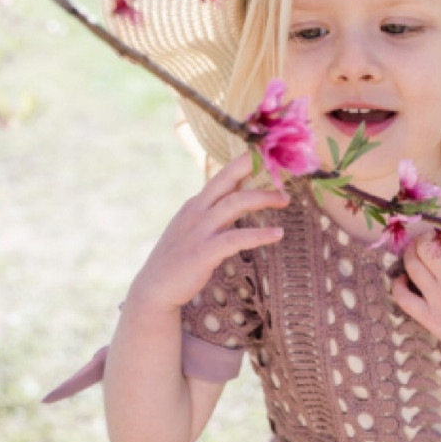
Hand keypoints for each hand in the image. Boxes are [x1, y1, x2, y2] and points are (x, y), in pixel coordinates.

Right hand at [127, 151, 289, 313]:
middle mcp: (196, 211)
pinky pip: (237, 238)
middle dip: (249, 167)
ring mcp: (200, 230)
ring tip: (285, 198)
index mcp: (195, 205)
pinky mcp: (205, 252)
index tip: (261, 155)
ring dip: (262, 198)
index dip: (240, 164)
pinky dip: (259, 234)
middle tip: (276, 161)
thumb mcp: (192, 228)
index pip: (220, 177)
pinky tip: (278, 234)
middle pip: (225, 180)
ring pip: (235, 204)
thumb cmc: (178, 258)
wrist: (156, 286)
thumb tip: (235, 199)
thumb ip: (211, 213)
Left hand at [391, 227, 440, 367]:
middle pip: (426, 249)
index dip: (439, 233)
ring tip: (413, 253)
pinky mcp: (430, 319)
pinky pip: (404, 298)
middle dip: (422, 240)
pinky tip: (403, 279)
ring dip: (409, 255)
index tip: (438, 235)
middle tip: (424, 242)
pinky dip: (398, 285)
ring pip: (413, 267)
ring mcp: (440, 302)